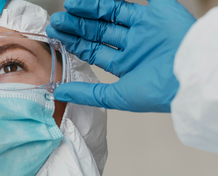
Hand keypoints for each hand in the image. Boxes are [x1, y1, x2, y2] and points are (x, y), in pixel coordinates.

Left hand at [47, 0, 195, 111]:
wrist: (190, 76)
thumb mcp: (116, 96)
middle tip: (57, 21)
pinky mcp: (160, 10)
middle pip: (99, 30)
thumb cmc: (159, 92)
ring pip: (112, 12)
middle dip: (77, 25)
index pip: (94, 50)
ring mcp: (146, 27)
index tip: (56, 35)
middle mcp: (134, 44)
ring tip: (70, 6)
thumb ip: (87, 93)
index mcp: (126, 64)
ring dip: (90, 8)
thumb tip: (58, 92)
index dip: (75, 42)